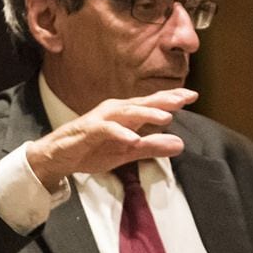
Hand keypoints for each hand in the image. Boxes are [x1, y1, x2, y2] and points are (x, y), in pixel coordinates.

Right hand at [24, 88, 196, 185]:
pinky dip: (121, 134)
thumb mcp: (129, 152)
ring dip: (146, 114)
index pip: (152, 104)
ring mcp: (102, 119)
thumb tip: (180, 144)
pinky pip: (107, 130)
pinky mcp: (89, 130)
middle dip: (164, 100)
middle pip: (143, 103)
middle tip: (185, 98)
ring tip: (166, 118)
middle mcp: (116, 111)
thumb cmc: (93, 149)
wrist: (60, 156)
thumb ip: (153, 147)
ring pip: (127, 113)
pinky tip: (134, 140)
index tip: (193, 95)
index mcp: (126, 114)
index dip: (171, 98)